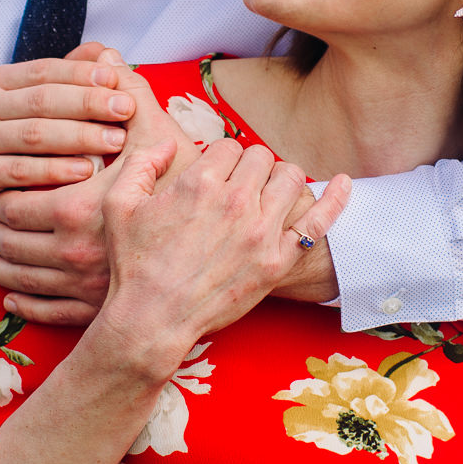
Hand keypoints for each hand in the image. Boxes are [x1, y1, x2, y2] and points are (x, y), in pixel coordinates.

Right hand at [0, 48, 133, 278]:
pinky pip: (21, 169)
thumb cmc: (16, 154)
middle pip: (41, 99)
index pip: (44, 70)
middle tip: (127, 110)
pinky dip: (57, 170)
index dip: (83, 74)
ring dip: (80, 136)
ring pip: (34, 133)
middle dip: (89, 103)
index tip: (119, 81)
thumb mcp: (38, 116)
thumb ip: (68, 83)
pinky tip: (87, 172)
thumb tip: (105, 52)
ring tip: (117, 142)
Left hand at [0, 61, 197, 322]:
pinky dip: (18, 301)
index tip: (0, 186)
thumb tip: (102, 54)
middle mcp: (73, 251)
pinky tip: (12, 292)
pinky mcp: (93, 312)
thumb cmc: (190, 193)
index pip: (11, 204)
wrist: (226, 252)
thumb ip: (123, 94)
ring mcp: (81, 287)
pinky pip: (39, 311)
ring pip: (16, 280)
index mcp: (78, 208)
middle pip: (5, 243)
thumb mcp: (159, 136)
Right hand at [85, 136, 348, 378]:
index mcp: (199, 182)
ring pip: (290, 177)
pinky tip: (343, 184)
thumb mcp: (119, 205)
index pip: (228, 146)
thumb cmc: (134, 265)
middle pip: (261, 157)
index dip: (221, 160)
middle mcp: (235, 201)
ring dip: (280, 179)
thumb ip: (142, 163)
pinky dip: (335, 199)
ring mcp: (261, 232)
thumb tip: (165, 143)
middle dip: (250, 167)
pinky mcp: (278, 261)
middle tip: (240, 188)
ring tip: (269, 194)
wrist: (153, 320)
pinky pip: (318, 222)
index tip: (215, 178)